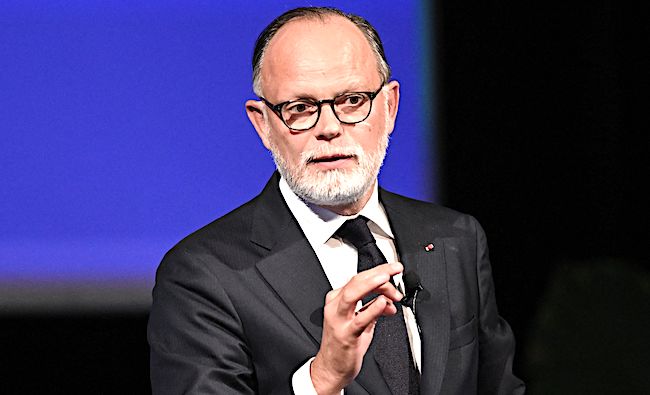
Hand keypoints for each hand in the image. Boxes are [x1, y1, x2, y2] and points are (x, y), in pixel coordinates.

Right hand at [310, 262, 403, 393]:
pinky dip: (372, 308)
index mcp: (338, 299)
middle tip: (395, 270)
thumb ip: (374, 309)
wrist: (331, 368)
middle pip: (356, 281)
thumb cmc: (343, 344)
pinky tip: (382, 303)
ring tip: (386, 279)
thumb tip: (390, 301)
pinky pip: (359, 319)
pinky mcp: (346, 334)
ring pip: (352, 294)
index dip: (378, 271)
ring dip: (370, 284)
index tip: (393, 270)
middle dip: (378, 272)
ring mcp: (339, 320)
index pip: (359, 278)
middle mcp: (336, 306)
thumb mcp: (361, 321)